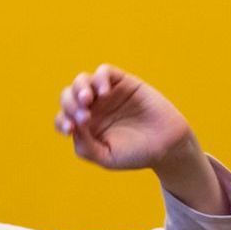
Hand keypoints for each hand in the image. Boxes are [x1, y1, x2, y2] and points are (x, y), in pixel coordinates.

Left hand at [53, 64, 198, 173]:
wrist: (168, 146)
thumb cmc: (137, 154)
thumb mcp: (106, 157)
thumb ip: (85, 146)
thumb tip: (71, 126)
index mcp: (86, 126)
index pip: (64, 118)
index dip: (63, 121)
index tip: (71, 130)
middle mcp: (93, 108)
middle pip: (69, 96)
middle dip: (70, 104)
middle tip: (84, 117)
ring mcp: (108, 94)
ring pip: (82, 80)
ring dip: (80, 88)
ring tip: (87, 101)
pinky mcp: (124, 82)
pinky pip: (105, 72)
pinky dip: (100, 78)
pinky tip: (104, 93)